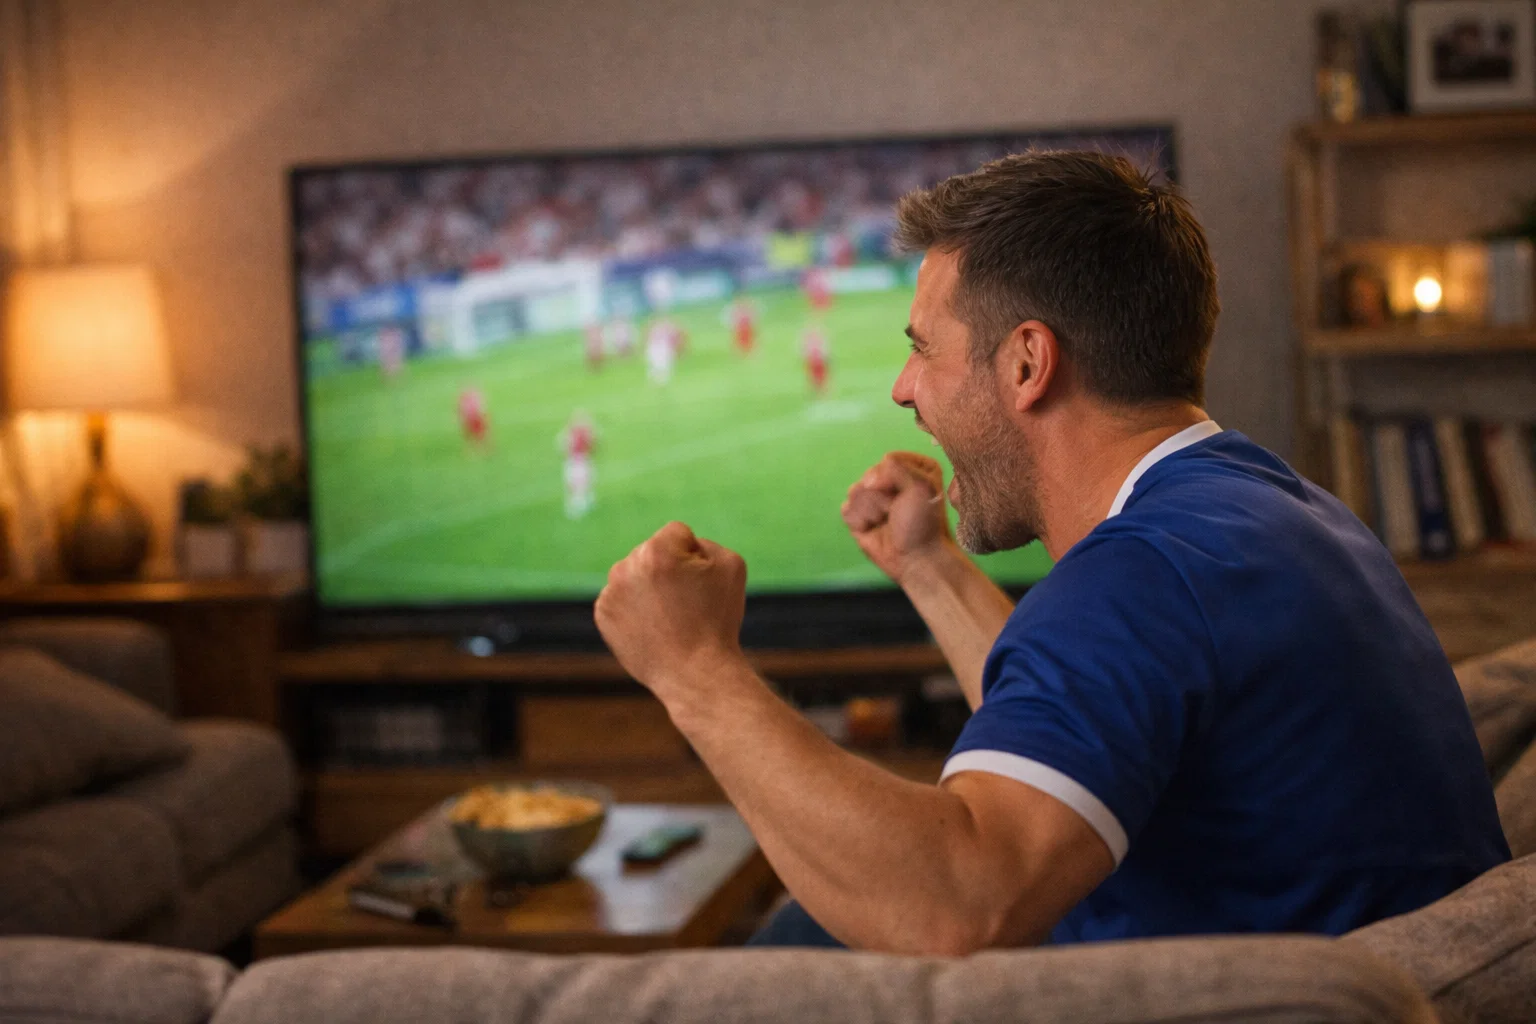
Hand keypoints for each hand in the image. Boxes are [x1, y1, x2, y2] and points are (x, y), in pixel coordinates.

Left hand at [594, 522, 747, 694]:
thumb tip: (679, 546)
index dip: (696, 557)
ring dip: (650, 586)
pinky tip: (653, 627)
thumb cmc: (718, 620)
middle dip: (669, 570)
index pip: (678, 534)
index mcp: (657, 551)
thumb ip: (705, 542)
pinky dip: (636, 608)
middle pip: (653, 552)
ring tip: (669, 617)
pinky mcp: (603, 614)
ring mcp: (611, 592)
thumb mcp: (731, 566)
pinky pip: (622, 597)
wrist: (695, 673)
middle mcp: (627, 566)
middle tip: (686, 604)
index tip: (701, 585)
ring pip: (635, 573)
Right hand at [841, 452, 952, 584]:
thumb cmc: (923, 523)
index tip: (907, 497)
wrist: (915, 559)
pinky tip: (874, 529)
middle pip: (869, 476)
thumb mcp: (922, 486)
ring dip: (872, 511)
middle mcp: (893, 479)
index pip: (888, 459)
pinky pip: (846, 508)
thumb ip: (896, 467)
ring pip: (855, 491)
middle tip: (897, 512)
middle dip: (882, 497)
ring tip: (887, 521)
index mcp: (913, 467)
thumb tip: (867, 482)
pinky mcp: (859, 515)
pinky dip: (860, 522)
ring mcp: (875, 497)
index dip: (893, 479)